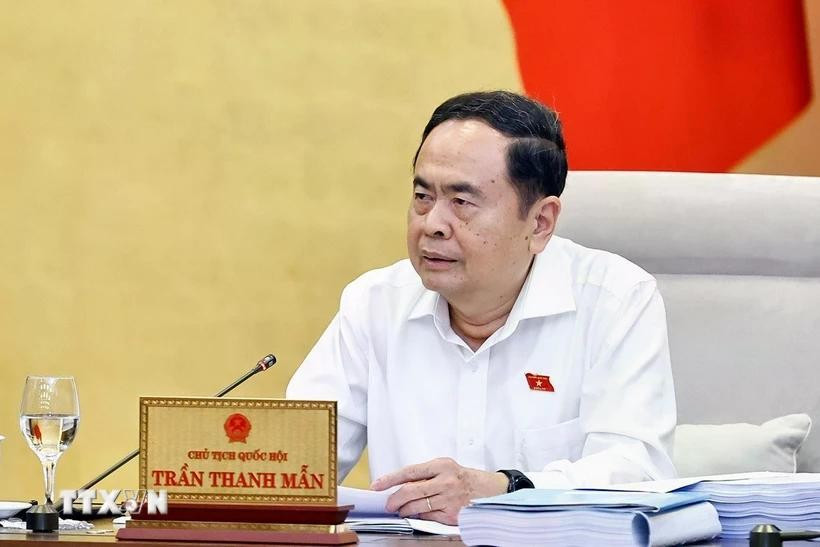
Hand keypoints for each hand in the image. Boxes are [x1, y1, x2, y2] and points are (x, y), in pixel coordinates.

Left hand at [370, 457, 507, 524]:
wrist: (491, 490)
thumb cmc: (464, 478)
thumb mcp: (446, 467)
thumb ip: (425, 474)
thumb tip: (401, 485)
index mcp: (442, 465)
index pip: (409, 472)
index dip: (390, 479)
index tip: (377, 485)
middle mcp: (445, 481)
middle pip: (410, 491)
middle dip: (394, 499)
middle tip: (388, 504)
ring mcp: (449, 499)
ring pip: (417, 506)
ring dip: (404, 510)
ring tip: (401, 510)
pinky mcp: (453, 515)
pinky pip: (428, 517)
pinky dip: (419, 516)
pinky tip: (417, 514)